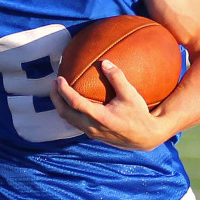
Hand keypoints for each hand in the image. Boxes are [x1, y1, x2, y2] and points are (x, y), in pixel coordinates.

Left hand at [50, 60, 169, 150]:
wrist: (145, 137)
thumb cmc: (138, 115)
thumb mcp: (130, 95)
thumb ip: (117, 78)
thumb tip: (105, 62)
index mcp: (98, 117)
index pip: (74, 103)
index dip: (63, 91)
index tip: (59, 79)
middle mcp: (91, 127)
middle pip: (65, 113)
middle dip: (56, 98)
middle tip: (54, 83)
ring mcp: (91, 132)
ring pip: (68, 120)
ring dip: (61, 106)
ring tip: (58, 92)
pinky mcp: (93, 135)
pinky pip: (75, 123)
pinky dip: (69, 112)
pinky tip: (71, 103)